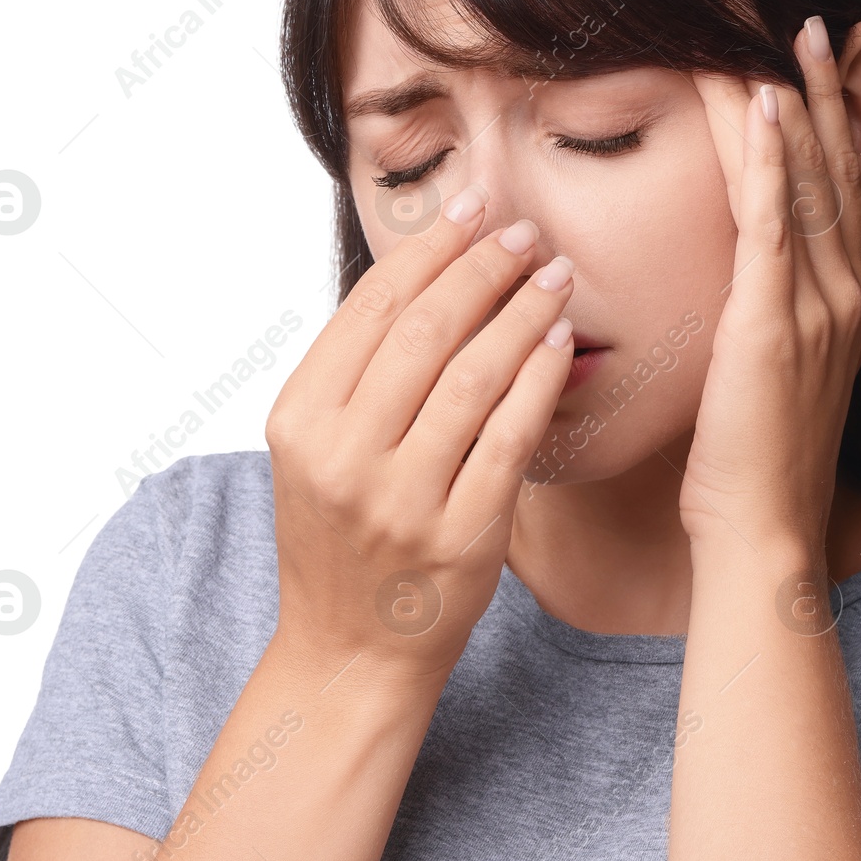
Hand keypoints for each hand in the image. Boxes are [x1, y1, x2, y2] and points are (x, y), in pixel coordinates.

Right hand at [263, 189, 574, 684]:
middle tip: (525, 233)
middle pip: (423, 331)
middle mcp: (342, 456)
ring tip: (554, 276)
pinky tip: (561, 342)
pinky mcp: (460, 536)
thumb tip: (425, 271)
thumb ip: (356, 375)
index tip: (472, 207)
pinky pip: (509, 438)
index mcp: (299, 422)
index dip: (428, 249)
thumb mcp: (317, 453)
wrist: (350, 653)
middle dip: (482, 268)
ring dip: (520, 313)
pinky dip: (539, 380)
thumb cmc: (342, 542)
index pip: (370, 309)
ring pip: (472, 376)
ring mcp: (401, 500)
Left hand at [681, 18, 860, 555]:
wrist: (761, 530)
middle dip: (822, 92)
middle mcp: (844, 295)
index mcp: (842, 304)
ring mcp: (818, 308)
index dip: (831, 124)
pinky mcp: (773, 325)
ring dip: (795, 103)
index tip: (816, 64)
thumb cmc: (752, 461)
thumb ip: (765, 316)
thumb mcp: (767, 373)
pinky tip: (758, 103)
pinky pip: (772, 222)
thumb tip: (739, 283)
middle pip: (834, 172)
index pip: (838, 193)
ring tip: (787, 34)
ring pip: (807, 182)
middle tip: (811, 19)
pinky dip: (767, 158)